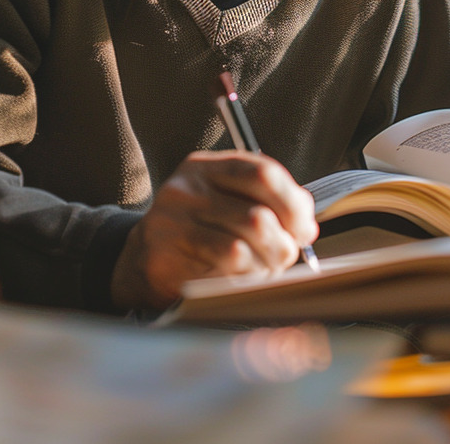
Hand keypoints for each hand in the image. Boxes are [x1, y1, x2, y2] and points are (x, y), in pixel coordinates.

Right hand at [111, 150, 318, 310]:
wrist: (143, 257)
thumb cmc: (199, 227)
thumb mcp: (228, 199)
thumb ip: (269, 203)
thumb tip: (306, 226)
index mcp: (205, 167)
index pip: (263, 174)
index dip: (293, 204)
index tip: (303, 228)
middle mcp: (185, 191)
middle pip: (257, 217)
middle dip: (282, 245)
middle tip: (284, 256)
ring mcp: (170, 225)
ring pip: (241, 249)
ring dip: (263, 267)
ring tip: (262, 269)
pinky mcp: (163, 260)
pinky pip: (219, 275)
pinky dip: (241, 281)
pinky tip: (239, 279)